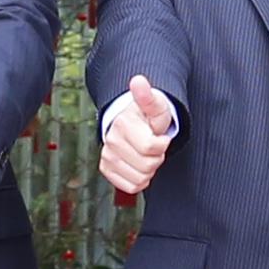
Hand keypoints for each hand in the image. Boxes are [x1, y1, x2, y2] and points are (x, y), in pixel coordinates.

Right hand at [100, 74, 178, 198]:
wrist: (134, 124)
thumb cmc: (148, 116)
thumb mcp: (155, 105)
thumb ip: (148, 96)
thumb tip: (138, 81)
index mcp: (122, 123)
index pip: (150, 148)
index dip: (162, 144)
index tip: (160, 135)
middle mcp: (111, 140)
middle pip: (146, 166)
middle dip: (157, 158)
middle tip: (154, 146)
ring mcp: (107, 156)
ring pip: (139, 178)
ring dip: (149, 170)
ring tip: (146, 155)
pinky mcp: (106, 169)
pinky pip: (130, 186)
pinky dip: (140, 180)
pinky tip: (139, 166)